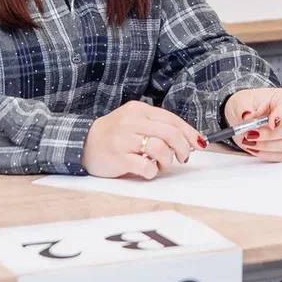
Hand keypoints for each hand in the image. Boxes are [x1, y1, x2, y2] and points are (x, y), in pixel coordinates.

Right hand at [81, 100, 204, 179]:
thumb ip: (156, 126)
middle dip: (183, 148)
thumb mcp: (134, 122)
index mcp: (138, 110)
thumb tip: (186, 139)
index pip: (171, 119)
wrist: (82, 143)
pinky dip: (152, 171)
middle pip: (170, 133)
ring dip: (167, 160)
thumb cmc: (114, 135)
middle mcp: (132, 121)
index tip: (199, 143)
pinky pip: (145, 166)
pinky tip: (148, 171)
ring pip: (160, 148)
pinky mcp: (118, 157)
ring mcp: (124, 139)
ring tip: (161, 164)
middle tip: (183, 157)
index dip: (189, 132)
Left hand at [223, 88, 281, 161]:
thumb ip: (244, 107)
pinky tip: (252, 147)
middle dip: (268, 134)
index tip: (270, 123)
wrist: (241, 116)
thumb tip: (246, 115)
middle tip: (250, 133)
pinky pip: (278, 155)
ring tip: (247, 140)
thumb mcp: (241, 101)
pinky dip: (264, 153)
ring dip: (264, 145)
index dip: (280, 116)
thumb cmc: (247, 104)